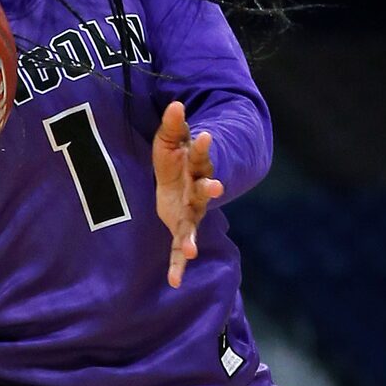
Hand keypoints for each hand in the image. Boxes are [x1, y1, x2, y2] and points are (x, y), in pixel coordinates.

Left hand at [153, 100, 222, 289]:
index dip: (204, 146)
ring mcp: (191, 212)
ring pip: (194, 224)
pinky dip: (176, 265)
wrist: (182, 178)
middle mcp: (198, 192)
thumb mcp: (169, 138)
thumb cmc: (176, 156)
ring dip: (191, 237)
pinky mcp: (180, 228)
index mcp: (198, 167)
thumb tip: (175, 103)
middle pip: (205, 190)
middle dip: (210, 188)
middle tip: (216, 186)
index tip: (205, 135)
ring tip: (190, 251)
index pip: (203, 155)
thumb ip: (173, 124)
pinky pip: (177, 248)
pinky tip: (174, 282)